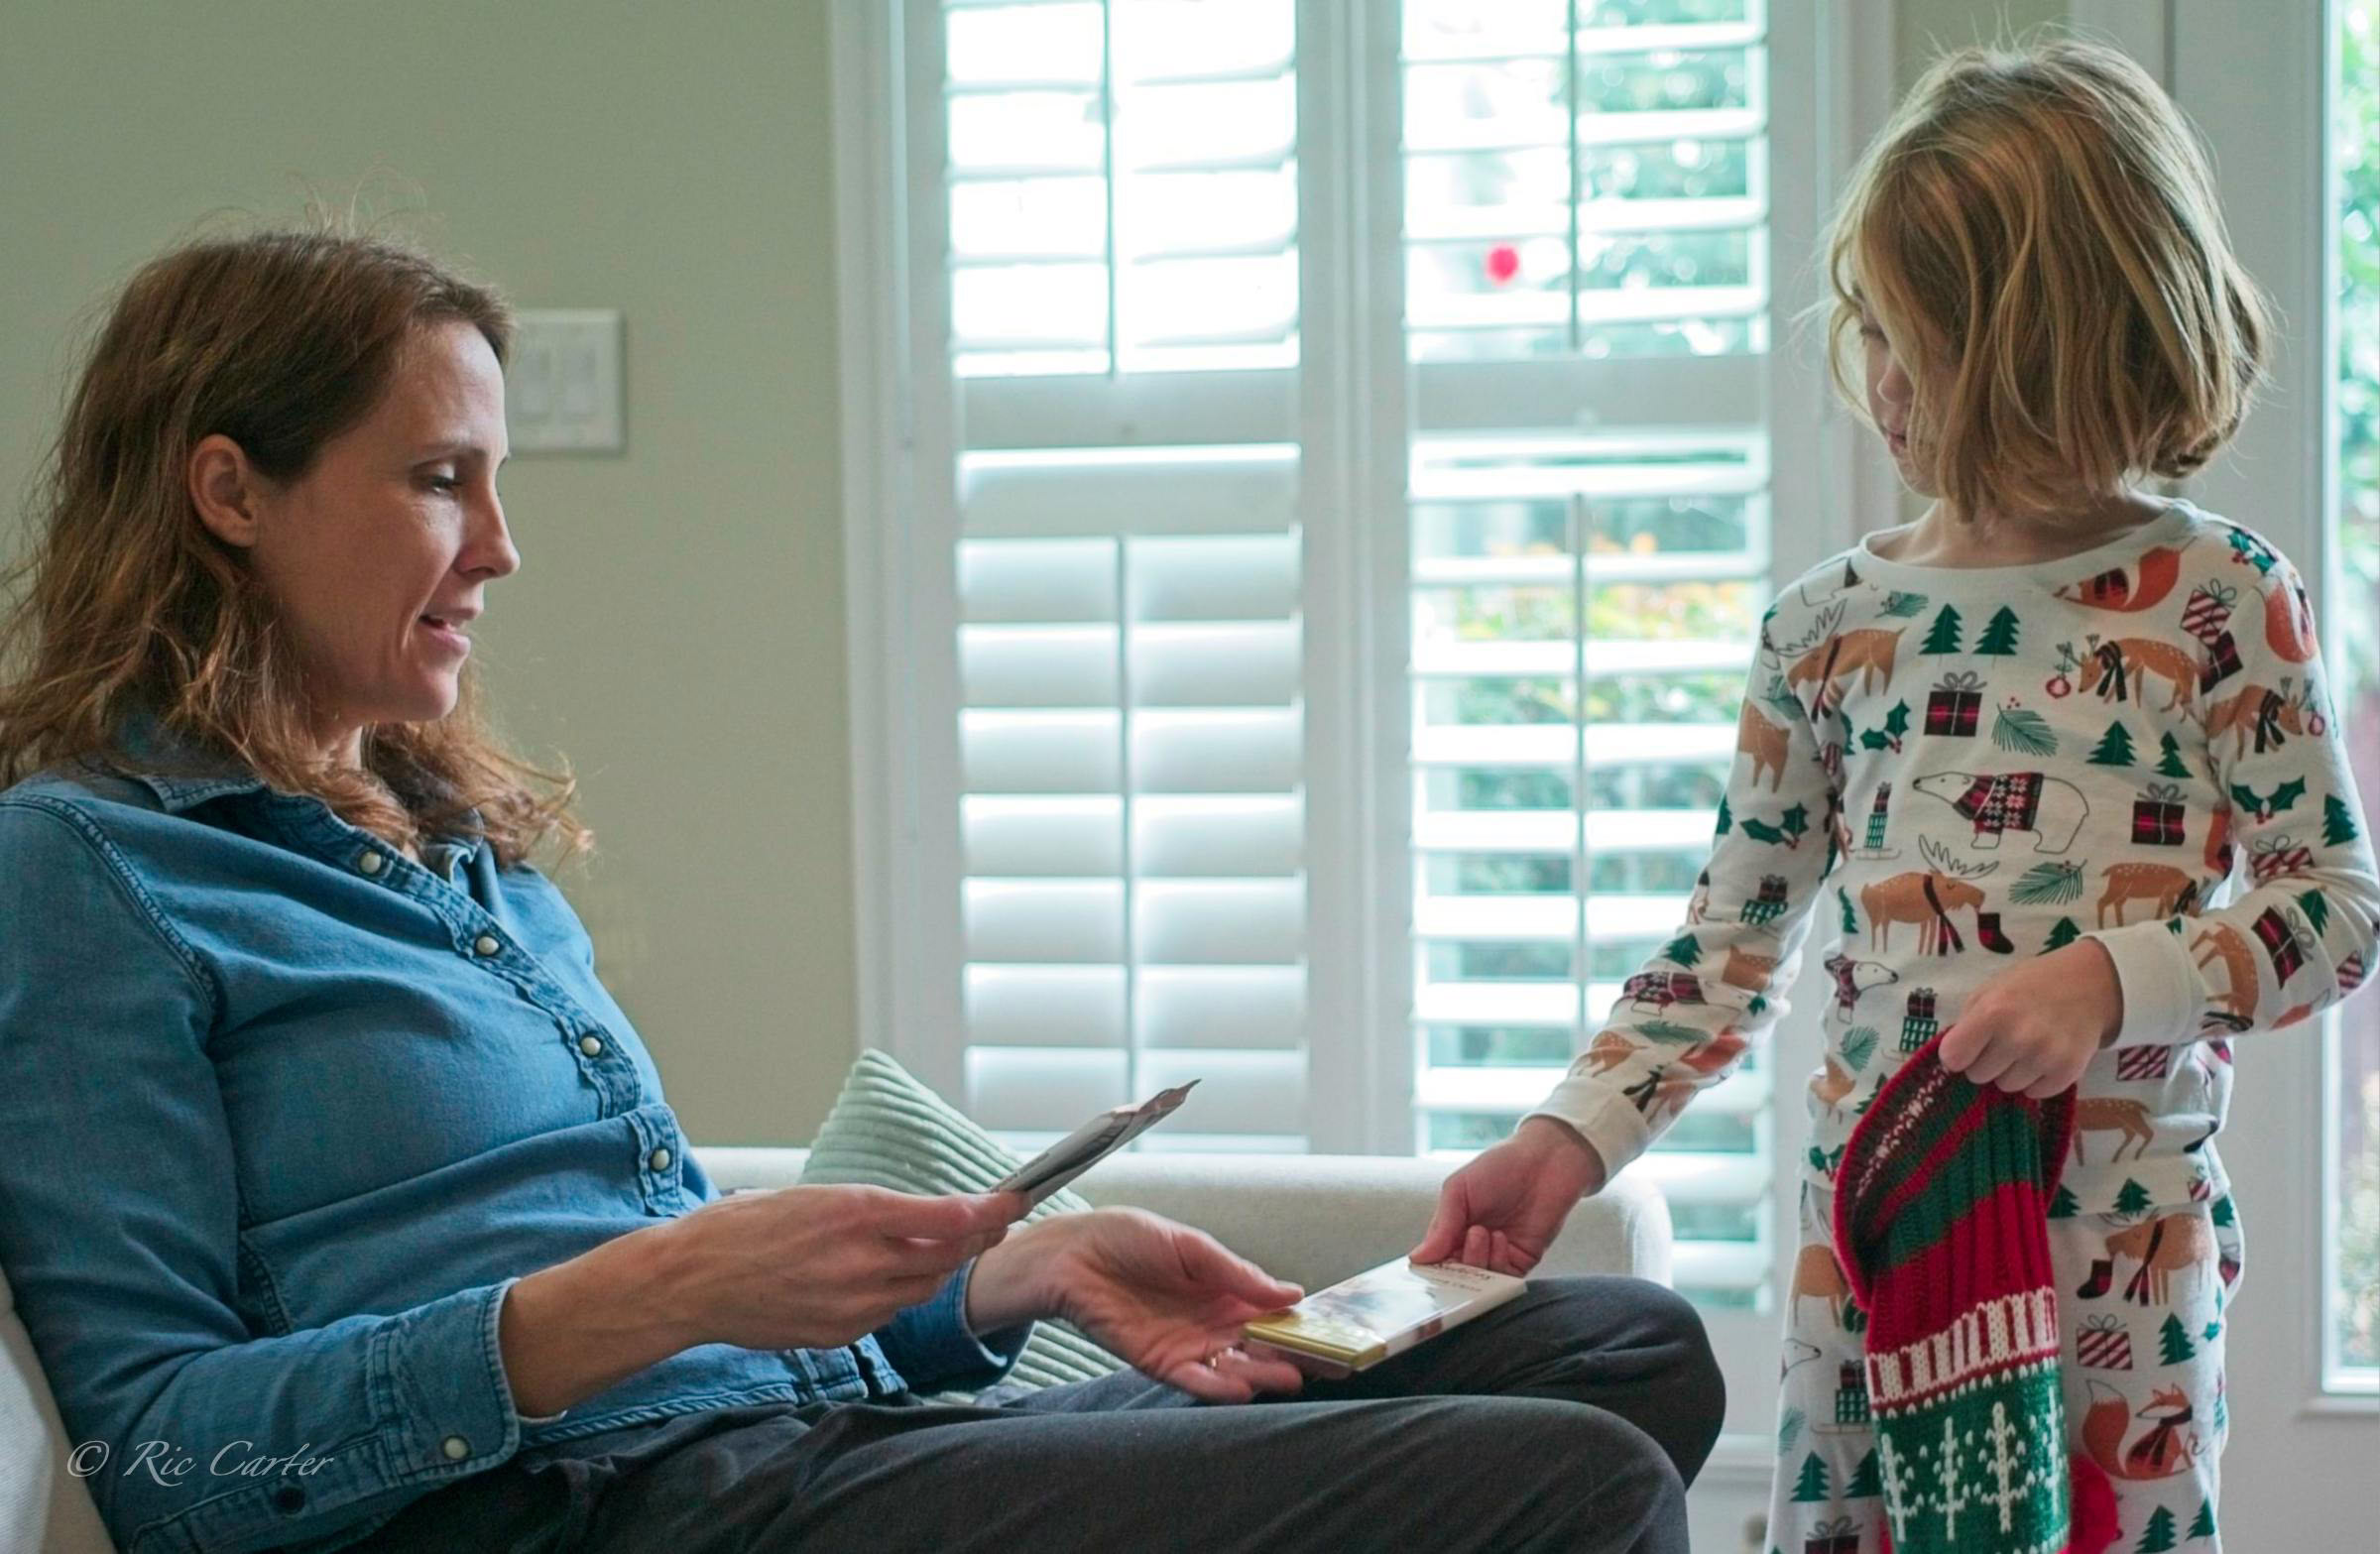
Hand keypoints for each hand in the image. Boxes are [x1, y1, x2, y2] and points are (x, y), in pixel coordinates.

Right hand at [654, 1184, 1024, 1351]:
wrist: (690, 1282)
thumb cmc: (745, 1226)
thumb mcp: (816, 1195)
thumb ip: (878, 1210)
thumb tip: (932, 1216)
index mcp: (854, 1213)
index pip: (948, 1217)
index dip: (991, 1211)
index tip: (1016, 1201)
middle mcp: (859, 1261)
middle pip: (946, 1257)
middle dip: (972, 1240)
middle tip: (989, 1222)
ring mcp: (850, 1304)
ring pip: (921, 1289)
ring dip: (936, 1268)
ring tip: (937, 1245)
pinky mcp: (838, 1334)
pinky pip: (887, 1313)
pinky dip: (896, 1294)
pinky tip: (882, 1275)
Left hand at [971, 1208, 1307, 1402]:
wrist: (1072, 1253)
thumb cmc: (1128, 1237)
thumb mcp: (1191, 1246)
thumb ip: (1236, 1272)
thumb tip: (1290, 1294)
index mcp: (1224, 1290)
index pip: (1271, 1314)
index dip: (1301, 1325)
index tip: (1333, 1335)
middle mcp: (1211, 1322)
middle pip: (1259, 1346)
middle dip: (1292, 1356)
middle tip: (1327, 1366)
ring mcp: (1187, 1344)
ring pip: (1232, 1367)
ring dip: (1260, 1375)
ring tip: (1288, 1378)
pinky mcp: (1158, 1361)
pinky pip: (1193, 1379)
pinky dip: (1217, 1385)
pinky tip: (1240, 1387)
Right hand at [1411, 1116, 1605, 1274]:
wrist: (1544, 1161)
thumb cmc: (1499, 1167)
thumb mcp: (1458, 1190)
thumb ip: (1441, 1226)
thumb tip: (1418, 1258)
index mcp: (1451, 1229)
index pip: (1434, 1260)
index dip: (1431, 1267)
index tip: (1429, 1266)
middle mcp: (1472, 1246)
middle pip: (1455, 1276)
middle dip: (1457, 1266)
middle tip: (1467, 1237)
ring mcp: (1497, 1255)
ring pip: (1479, 1281)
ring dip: (1478, 1260)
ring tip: (1483, 1232)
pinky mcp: (1521, 1261)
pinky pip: (1505, 1279)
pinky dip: (1499, 1264)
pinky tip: (1501, 1239)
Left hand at [1937, 939, 2122, 1098]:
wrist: (2089, 984)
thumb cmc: (2031, 984)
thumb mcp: (1990, 990)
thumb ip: (1968, 1021)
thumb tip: (1952, 1056)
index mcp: (1992, 1013)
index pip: (1953, 1058)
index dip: (1957, 1054)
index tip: (1966, 1048)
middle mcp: (2017, 1038)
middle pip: (1978, 1076)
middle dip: (1985, 1062)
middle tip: (2002, 1043)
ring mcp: (2044, 1057)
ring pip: (2006, 1087)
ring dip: (2011, 1071)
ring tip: (2026, 1047)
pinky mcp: (2067, 1073)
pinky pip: (2034, 1093)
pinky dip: (2036, 1080)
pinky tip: (2044, 1057)